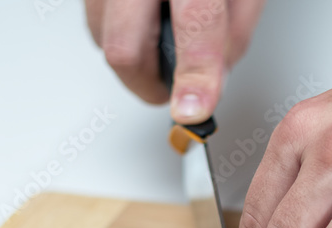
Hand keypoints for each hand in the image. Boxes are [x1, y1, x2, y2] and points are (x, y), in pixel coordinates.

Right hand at [85, 0, 265, 121]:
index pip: (193, 24)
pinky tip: (145, 18)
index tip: (193, 109)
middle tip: (175, 92)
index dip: (195, 76)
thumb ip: (235, 28)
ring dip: (134, 56)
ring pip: (101, 35)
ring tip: (165, 40)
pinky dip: (120, 30)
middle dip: (149, 84)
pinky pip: (95, 15)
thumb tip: (215, 76)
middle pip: (123, 47)